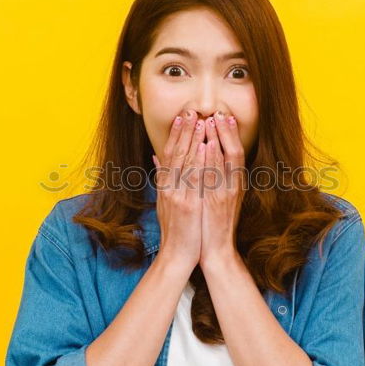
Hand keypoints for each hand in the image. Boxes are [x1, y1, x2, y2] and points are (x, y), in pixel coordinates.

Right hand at [151, 109, 206, 276]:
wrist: (177, 256)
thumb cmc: (175, 230)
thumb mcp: (164, 202)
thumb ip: (162, 179)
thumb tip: (157, 159)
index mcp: (165, 186)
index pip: (169, 154)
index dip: (176, 134)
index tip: (182, 116)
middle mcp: (170, 188)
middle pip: (176, 153)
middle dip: (184, 130)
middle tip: (191, 109)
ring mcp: (179, 196)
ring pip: (186, 162)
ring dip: (193, 139)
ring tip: (200, 120)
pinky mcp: (189, 206)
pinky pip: (196, 179)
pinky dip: (201, 161)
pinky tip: (207, 146)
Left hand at [198, 111, 246, 270]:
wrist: (215, 250)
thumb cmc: (211, 225)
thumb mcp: (213, 199)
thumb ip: (208, 180)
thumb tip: (202, 164)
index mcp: (233, 184)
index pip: (233, 152)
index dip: (229, 134)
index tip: (223, 115)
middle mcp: (233, 186)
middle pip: (233, 151)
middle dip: (226, 131)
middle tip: (219, 111)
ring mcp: (225, 193)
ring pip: (225, 160)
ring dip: (218, 139)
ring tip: (212, 119)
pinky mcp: (216, 202)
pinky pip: (214, 176)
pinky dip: (212, 159)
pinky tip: (207, 145)